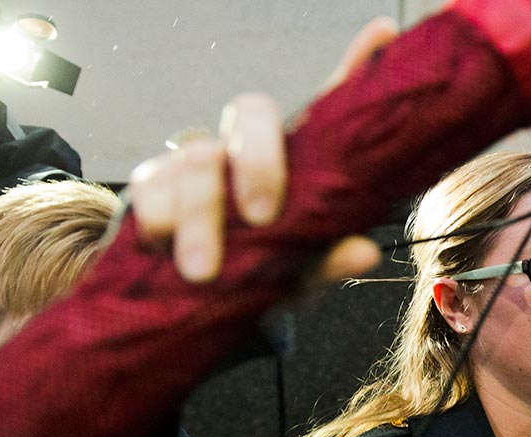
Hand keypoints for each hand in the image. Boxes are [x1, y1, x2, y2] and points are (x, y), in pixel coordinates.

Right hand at [128, 17, 398, 283]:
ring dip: (200, 214)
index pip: (322, 109)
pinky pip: (149, 185)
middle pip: (250, 112)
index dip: (352, 67)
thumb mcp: (294, 275)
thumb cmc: (253, 281)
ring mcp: (195, 162)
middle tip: (261, 216)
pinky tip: (163, 248)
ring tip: (203, 270)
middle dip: (257, 162)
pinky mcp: (150, 185)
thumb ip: (327, 261)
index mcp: (288, 165)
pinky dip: (158, 217)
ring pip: (197, 154)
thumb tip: (364, 252)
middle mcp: (243, 149)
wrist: (188, 309)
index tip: (381, 33)